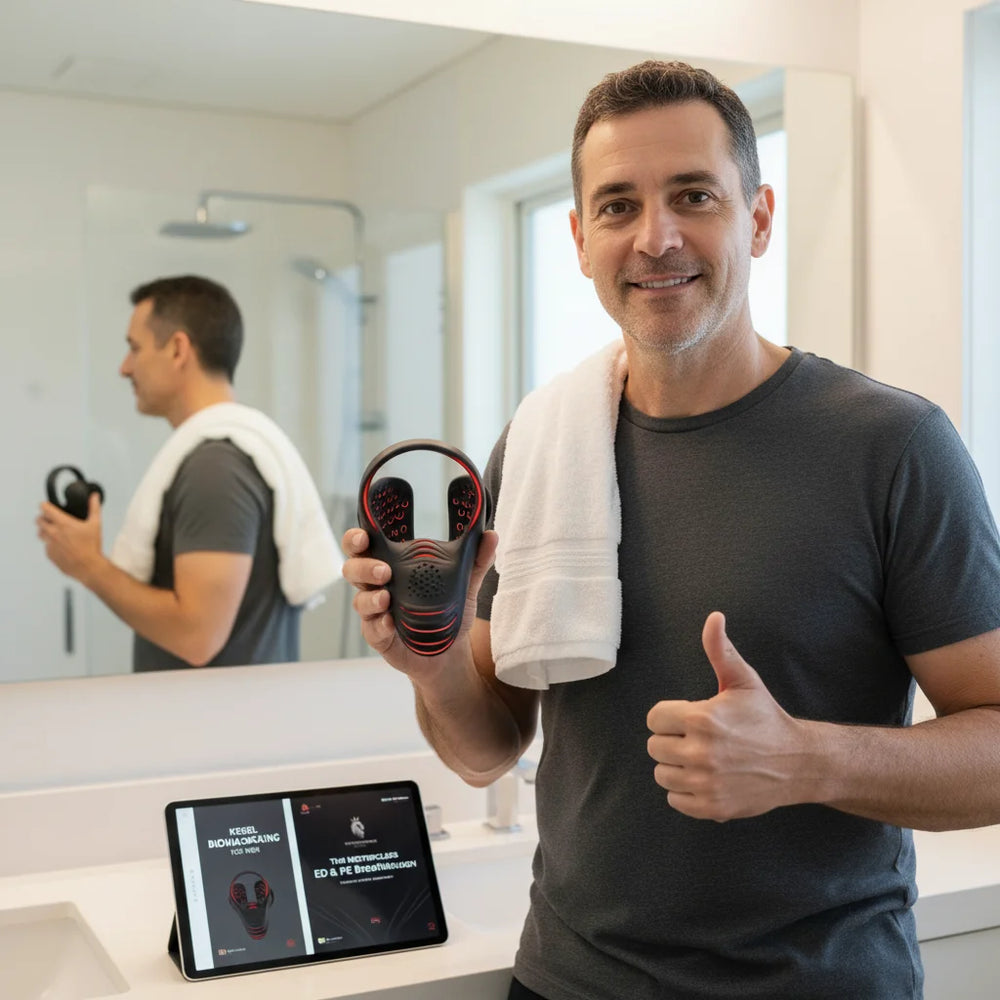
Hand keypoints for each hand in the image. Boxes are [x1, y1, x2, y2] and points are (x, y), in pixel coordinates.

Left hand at [36, 491, 103, 584]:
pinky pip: (46, 546)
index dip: (45, 505)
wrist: (88, 567)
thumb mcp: (96, 525)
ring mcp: (49, 544)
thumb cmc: (92, 546)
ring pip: (40, 533)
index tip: (48, 506)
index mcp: (63, 523)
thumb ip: (94, 508)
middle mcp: (53, 533)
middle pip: (38, 520)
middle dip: (44, 518)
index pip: (44, 509)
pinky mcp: (49, 554)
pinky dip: (51, 544)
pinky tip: (62, 546)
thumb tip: (94, 496)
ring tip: (56, 532)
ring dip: (45, 531)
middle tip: (51, 519)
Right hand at [340, 526, 498, 678]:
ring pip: (359, 599)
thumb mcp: (465, 583)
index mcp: (393, 565)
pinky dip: (379, 624)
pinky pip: (371, 629)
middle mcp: (379, 585)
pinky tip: (390, 623)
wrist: (451, 652)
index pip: (364, 546)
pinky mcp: (379, 636)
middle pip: (352, 569)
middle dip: (362, 566)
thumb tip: (491, 535)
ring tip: (386, 597)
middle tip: (384, 570)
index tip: (364, 535)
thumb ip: (476, 559)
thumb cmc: (449, 610)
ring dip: (370, 597)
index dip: (356, 538)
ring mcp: (376, 612)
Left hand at [646, 611, 810, 820]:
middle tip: (697, 739)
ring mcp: (706, 783)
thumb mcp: (744, 681)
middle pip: (654, 747)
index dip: (669, 717)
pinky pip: (675, 800)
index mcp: (702, 719)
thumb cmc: (766, 718)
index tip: (688, 718)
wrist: (798, 762)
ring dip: (676, 767)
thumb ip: (721, 650)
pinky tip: (704, 779)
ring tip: (700, 758)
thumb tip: (713, 617)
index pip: (654, 718)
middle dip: (671, 740)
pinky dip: (685, 792)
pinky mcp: (712, 807)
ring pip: (662, 774)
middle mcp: (700, 753)